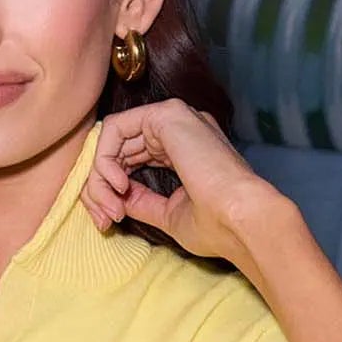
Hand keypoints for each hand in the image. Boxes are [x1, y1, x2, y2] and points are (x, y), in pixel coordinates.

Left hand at [81, 99, 285, 276]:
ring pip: (112, 138)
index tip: (109, 221)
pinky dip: (105, 158)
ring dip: (99, 177)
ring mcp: (174, 119)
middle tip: (104, 219)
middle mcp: (179, 129)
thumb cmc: (217, 226)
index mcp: (184, 148)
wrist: (243, 221)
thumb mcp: (168, 214)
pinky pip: (115, 128)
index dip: (109, 190)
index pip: (131, 159)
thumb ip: (142, 201)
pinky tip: (118, 185)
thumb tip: (116, 198)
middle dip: (99, 187)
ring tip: (111, 207)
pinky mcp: (167, 115)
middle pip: (117, 148)